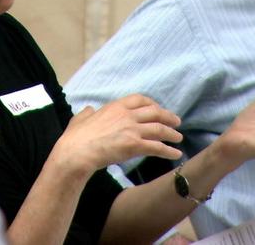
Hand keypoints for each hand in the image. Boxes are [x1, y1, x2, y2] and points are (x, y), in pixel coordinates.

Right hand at [55, 94, 182, 175]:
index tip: (158, 109)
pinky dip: (168, 150)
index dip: (152, 103)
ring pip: (159, 129)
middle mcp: (127, 115)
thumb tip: (89, 110)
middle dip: (168, 116)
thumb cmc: (75, 138)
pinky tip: (175, 154)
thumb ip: (87, 113)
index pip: (140, 99)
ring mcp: (132, 129)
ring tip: (179, 138)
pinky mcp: (135, 145)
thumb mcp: (80, 119)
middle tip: (176, 122)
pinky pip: (157, 147)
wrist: (77, 152)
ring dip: (172, 134)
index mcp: (115, 107)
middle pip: (155, 112)